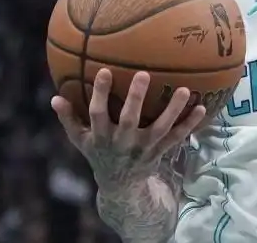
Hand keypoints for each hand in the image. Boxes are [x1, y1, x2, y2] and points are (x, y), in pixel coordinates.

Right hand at [51, 69, 205, 191]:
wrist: (120, 185)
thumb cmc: (99, 154)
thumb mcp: (80, 140)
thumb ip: (68, 119)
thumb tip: (54, 97)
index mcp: (101, 136)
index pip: (97, 113)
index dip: (100, 93)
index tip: (105, 71)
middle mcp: (123, 142)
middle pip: (130, 119)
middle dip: (136, 98)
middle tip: (144, 73)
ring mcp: (144, 147)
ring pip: (160, 128)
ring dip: (173, 110)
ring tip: (184, 89)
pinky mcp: (160, 151)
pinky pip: (177, 137)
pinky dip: (190, 124)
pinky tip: (202, 107)